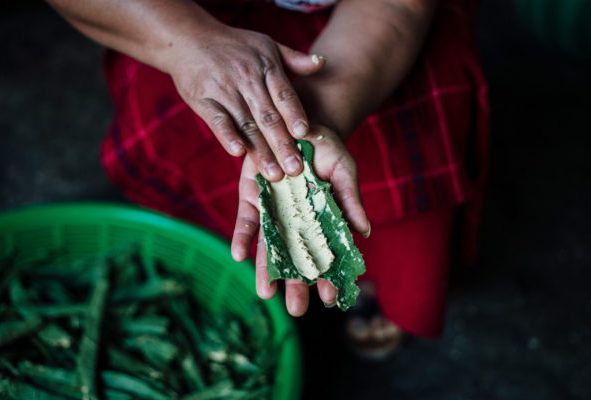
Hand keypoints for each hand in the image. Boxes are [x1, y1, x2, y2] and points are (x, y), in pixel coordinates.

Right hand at [167, 23, 325, 180]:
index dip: (294, 114)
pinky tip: (238, 152)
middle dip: (283, 144)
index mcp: (266, 67)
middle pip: (268, 116)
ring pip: (246, 124)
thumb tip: (322, 63)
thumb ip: (294, 59)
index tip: (305, 134)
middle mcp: (247, 79)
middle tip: (295, 169)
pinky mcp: (203, 100)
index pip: (284, 94)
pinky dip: (227, 136)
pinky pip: (217, 120)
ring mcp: (224, 90)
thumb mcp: (266, 45)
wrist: (189, 38)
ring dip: (260, 151)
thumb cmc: (234, 45)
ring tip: (274, 174)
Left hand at [231, 125, 369, 315]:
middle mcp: (295, 221)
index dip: (328, 275)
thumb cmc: (327, 149)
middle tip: (297, 310)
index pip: (325, 254)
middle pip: (296, 258)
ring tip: (266, 294)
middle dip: (296, 284)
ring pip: (269, 247)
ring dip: (266, 271)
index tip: (331, 298)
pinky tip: (240, 256)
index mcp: (320, 219)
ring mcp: (273, 212)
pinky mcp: (252, 198)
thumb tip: (364, 231)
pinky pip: (246, 223)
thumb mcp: (343, 169)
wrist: (298, 124)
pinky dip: (242, 239)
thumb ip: (349, 198)